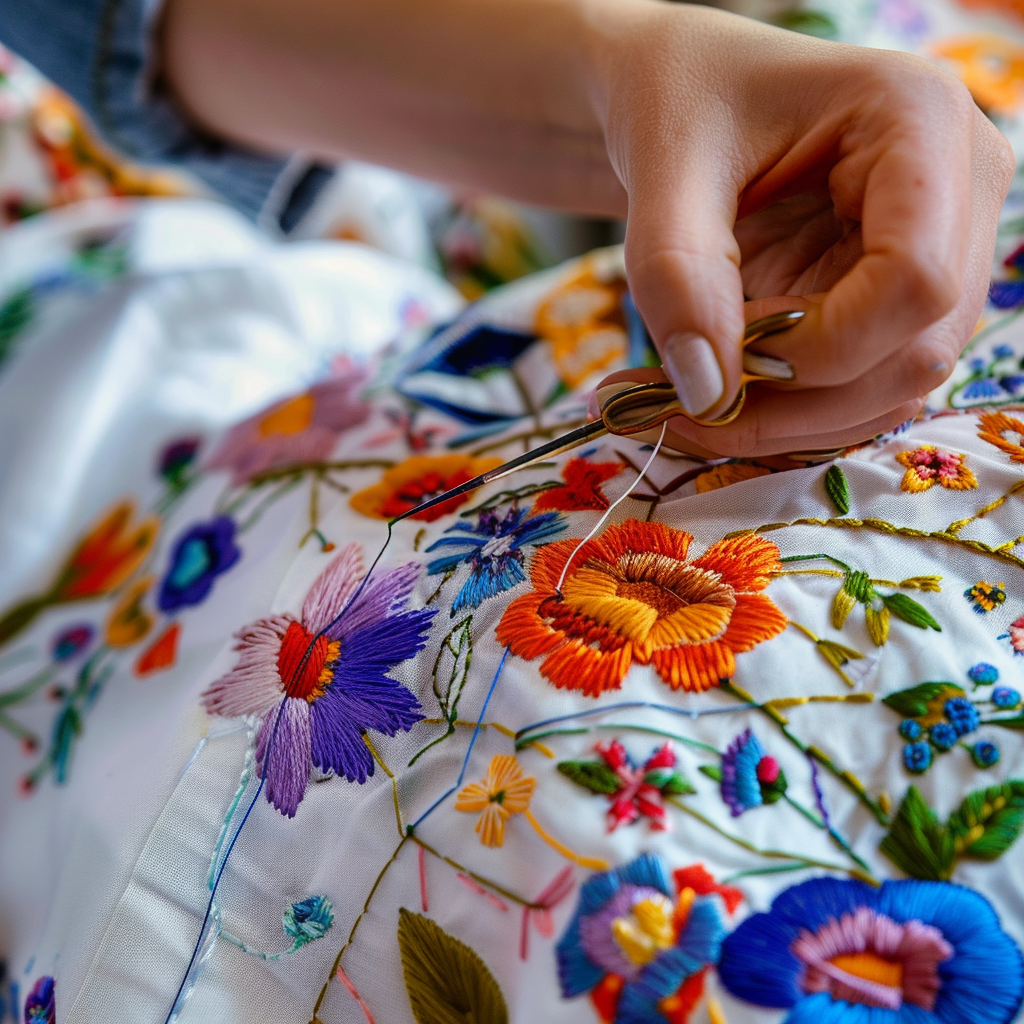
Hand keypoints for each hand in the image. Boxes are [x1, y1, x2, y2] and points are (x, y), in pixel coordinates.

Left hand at [590, 3, 1013, 456]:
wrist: (679, 98)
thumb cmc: (678, 100)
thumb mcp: (663, 166)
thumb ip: (678, 273)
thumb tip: (708, 395)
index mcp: (920, 123)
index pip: (914, 281)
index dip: (815, 346)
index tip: (719, 354)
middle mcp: (956, 191)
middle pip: (915, 352)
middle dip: (794, 401)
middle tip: (682, 404)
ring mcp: (936, 251)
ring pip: (893, 388)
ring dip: (785, 421)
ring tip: (681, 405)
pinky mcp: (894, 299)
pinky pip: (861, 387)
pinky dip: (786, 413)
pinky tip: (714, 397)